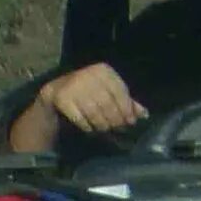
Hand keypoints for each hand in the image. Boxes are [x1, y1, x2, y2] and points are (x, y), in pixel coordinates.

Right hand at [4, 63, 146, 151]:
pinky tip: (91, 129)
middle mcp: (89, 74)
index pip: (120, 91)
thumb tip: (144, 115)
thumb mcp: (108, 91)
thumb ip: (126, 101)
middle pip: (108, 103)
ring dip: (102, 124)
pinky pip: (79, 117)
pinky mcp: (62, 98)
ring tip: (105, 129)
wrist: (56, 90)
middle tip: (118, 128)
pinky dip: (87, 126)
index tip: (130, 122)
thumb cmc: (89, 91)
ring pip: (94, 111)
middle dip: (115, 118)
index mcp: (104, 70)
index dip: (127, 108)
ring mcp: (74, 86)